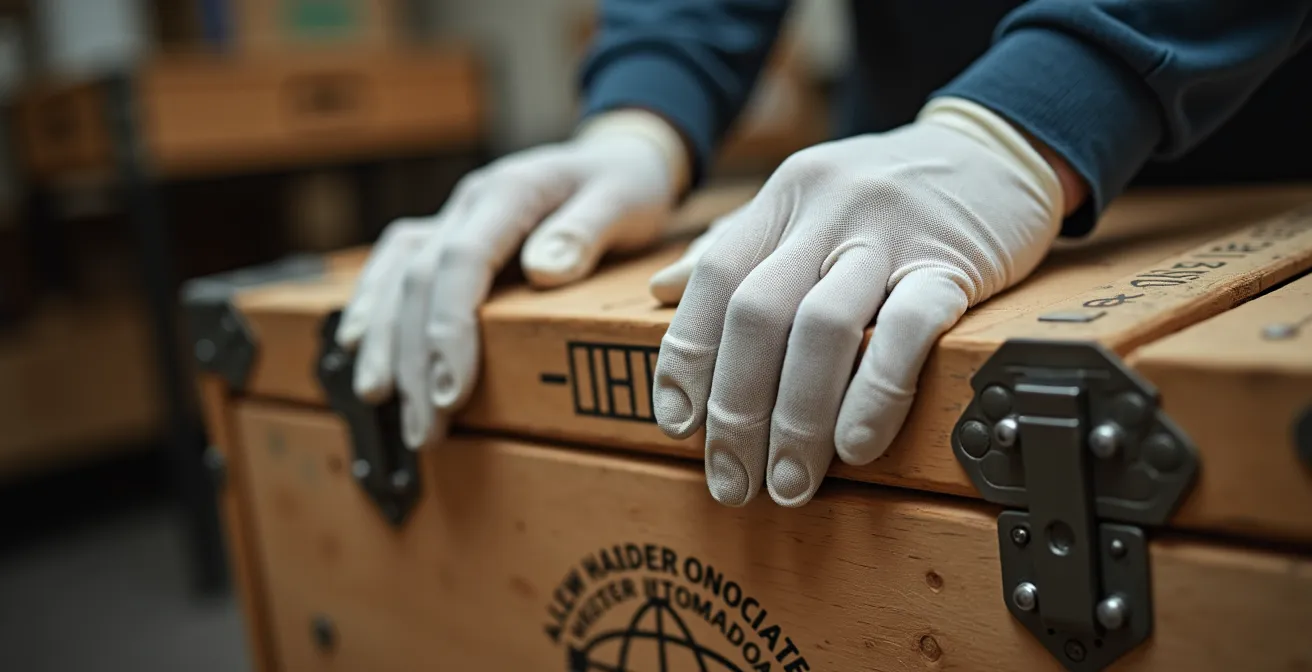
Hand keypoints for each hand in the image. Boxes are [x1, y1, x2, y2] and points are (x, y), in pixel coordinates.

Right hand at [337, 110, 687, 448]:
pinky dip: (371, 308)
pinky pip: (392, 267)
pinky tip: (358, 348)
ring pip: (395, 276)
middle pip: (420, 280)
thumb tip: (544, 271)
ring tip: (381, 404)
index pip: (462, 261)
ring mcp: (452, 217)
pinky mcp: (446, 233)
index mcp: (510, 192)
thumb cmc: (624, 183)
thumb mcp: (625, 198)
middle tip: (423, 427)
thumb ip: (587, 230)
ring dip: (384, 343)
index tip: (451, 391)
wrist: (617, 155)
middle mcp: (469, 202)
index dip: (448, 328)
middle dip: (415, 360)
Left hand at [649, 97, 1065, 506]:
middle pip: (757, 314)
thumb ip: (735, 244)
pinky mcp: (952, 261)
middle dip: (736, 410)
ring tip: (788, 482)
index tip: (678, 423)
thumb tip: (662, 290)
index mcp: (784, 198)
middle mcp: (826, 210)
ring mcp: (890, 234)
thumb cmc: (892, 188)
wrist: (998, 148)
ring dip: (797, 420)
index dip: (686, 356)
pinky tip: (856, 446)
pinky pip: (907, 330)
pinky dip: (876, 395)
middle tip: (731, 480)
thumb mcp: (804, 199)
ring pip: (822, 328)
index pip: (714, 279)